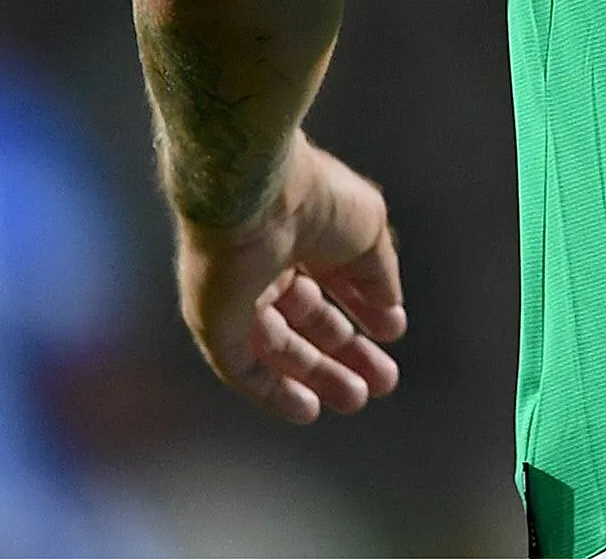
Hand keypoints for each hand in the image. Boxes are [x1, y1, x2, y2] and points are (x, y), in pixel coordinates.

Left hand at [172, 135, 405, 421]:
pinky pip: (242, 368)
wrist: (253, 194)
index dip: (364, 309)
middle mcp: (266, 266)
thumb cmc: (315, 199)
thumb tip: (391, 312)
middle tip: (382, 382)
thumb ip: (378, 275)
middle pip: (308, 321)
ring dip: (317, 376)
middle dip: (345, 352)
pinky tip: (307, 410)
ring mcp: (236, 296)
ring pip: (279, 349)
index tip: (392, 333)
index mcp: (301, 233)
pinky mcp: (213, 323)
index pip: (332, 281)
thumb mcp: (368, 232)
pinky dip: (273, 392)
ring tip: (357, 399)